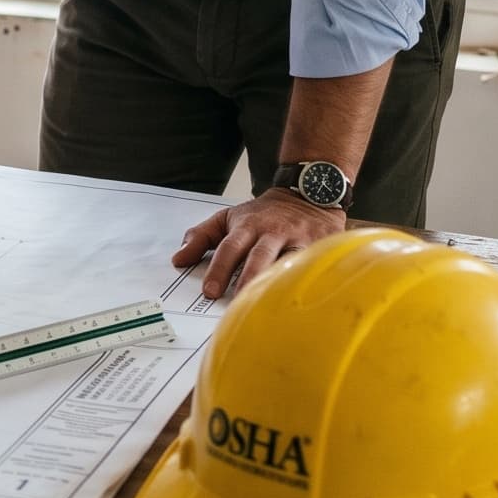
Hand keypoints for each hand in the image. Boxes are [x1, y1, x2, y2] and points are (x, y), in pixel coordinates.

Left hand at [173, 188, 346, 300]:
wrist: (309, 192)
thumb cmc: (265, 213)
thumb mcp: (229, 217)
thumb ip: (201, 237)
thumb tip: (178, 260)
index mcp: (248, 225)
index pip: (230, 247)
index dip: (219, 269)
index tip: (209, 291)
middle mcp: (273, 232)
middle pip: (258, 256)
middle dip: (246, 279)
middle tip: (236, 302)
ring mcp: (298, 240)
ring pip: (287, 263)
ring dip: (276, 283)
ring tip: (265, 304)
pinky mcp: (320, 248)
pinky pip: (312, 266)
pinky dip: (304, 281)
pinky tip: (296, 299)